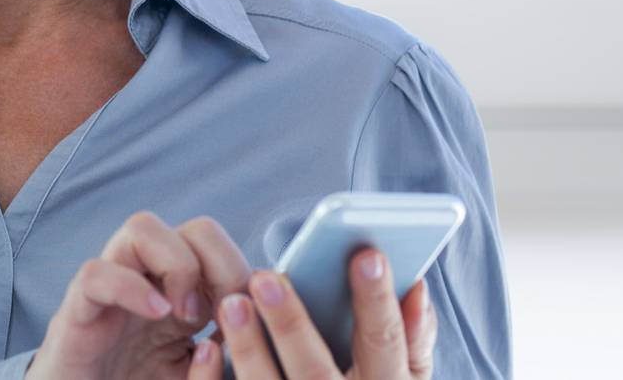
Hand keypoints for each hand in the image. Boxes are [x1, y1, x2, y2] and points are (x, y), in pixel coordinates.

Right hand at [27, 210, 252, 379]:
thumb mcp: (194, 372)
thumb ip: (223, 349)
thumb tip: (258, 315)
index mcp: (182, 289)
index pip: (223, 247)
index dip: (240, 272)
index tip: (245, 316)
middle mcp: (149, 277)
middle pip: (196, 227)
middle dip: (219, 263)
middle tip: (217, 314)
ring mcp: (112, 289)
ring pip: (142, 227)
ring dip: (177, 264)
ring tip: (186, 314)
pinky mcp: (77, 311)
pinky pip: (96, 274)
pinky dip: (130, 288)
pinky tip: (158, 314)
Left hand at [187, 247, 436, 378]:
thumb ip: (413, 338)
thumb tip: (416, 286)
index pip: (384, 344)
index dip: (377, 301)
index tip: (366, 255)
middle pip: (316, 374)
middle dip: (292, 326)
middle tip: (266, 278)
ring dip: (248, 350)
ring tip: (232, 304)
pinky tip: (207, 349)